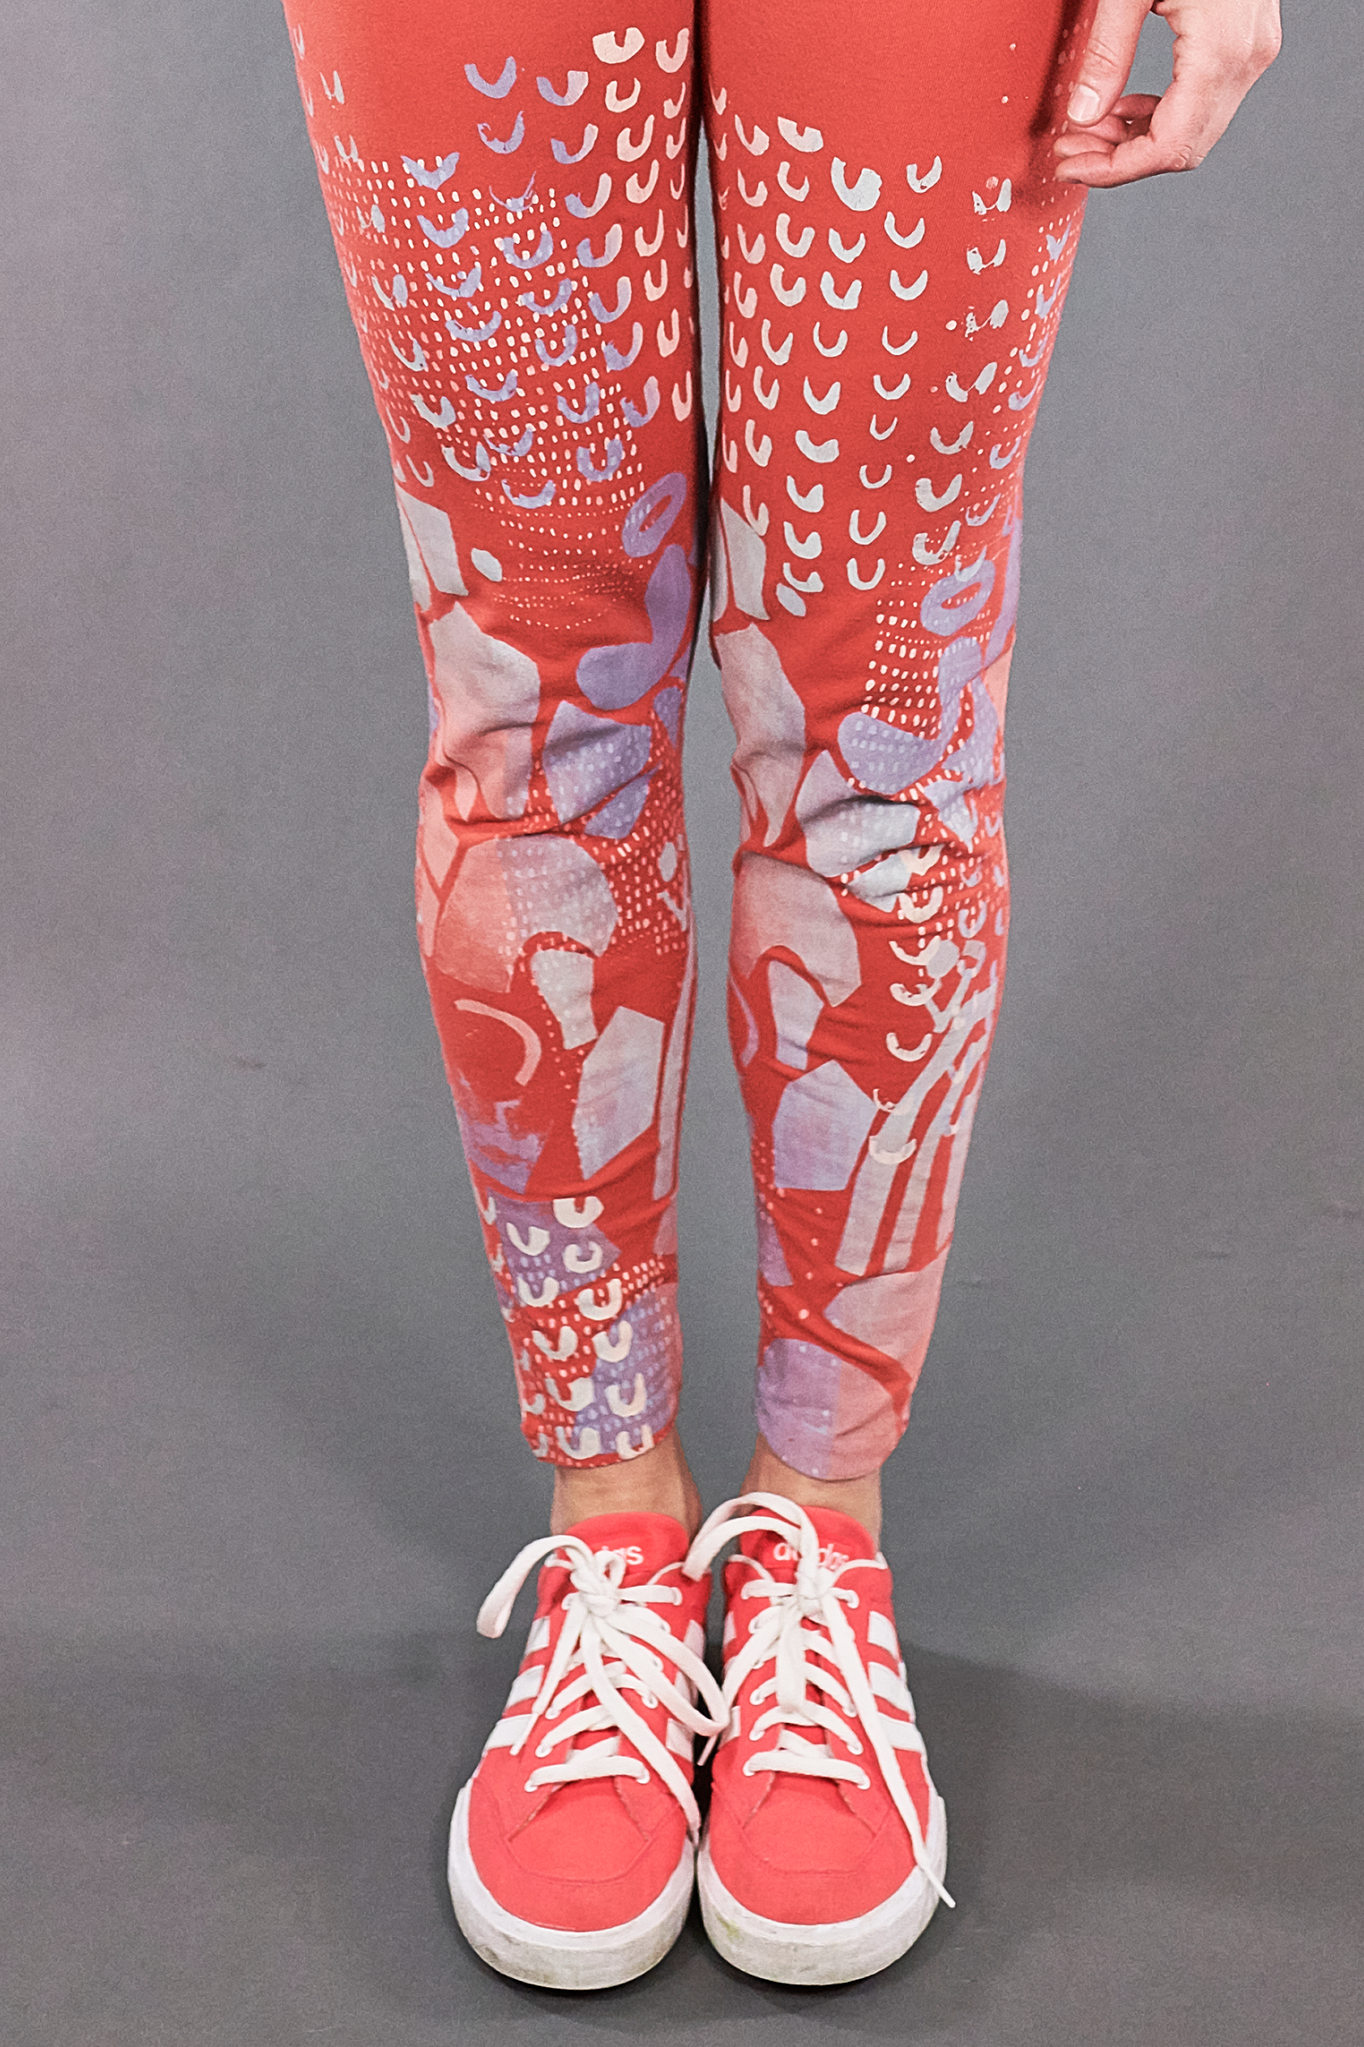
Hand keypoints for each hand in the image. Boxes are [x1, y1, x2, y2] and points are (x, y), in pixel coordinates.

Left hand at [1053, 0, 1280, 187]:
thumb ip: (1106, 53)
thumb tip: (1083, 115)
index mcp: (1221, 50)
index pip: (1169, 147)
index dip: (1115, 170)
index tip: (1073, 167)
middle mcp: (1247, 59)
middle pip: (1184, 149)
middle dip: (1121, 161)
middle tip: (1071, 154)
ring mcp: (1251, 52)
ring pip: (1194, 132)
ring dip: (1137, 141)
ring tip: (1087, 132)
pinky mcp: (1244, 43)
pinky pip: (1203, 103)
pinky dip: (1159, 115)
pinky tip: (1120, 109)